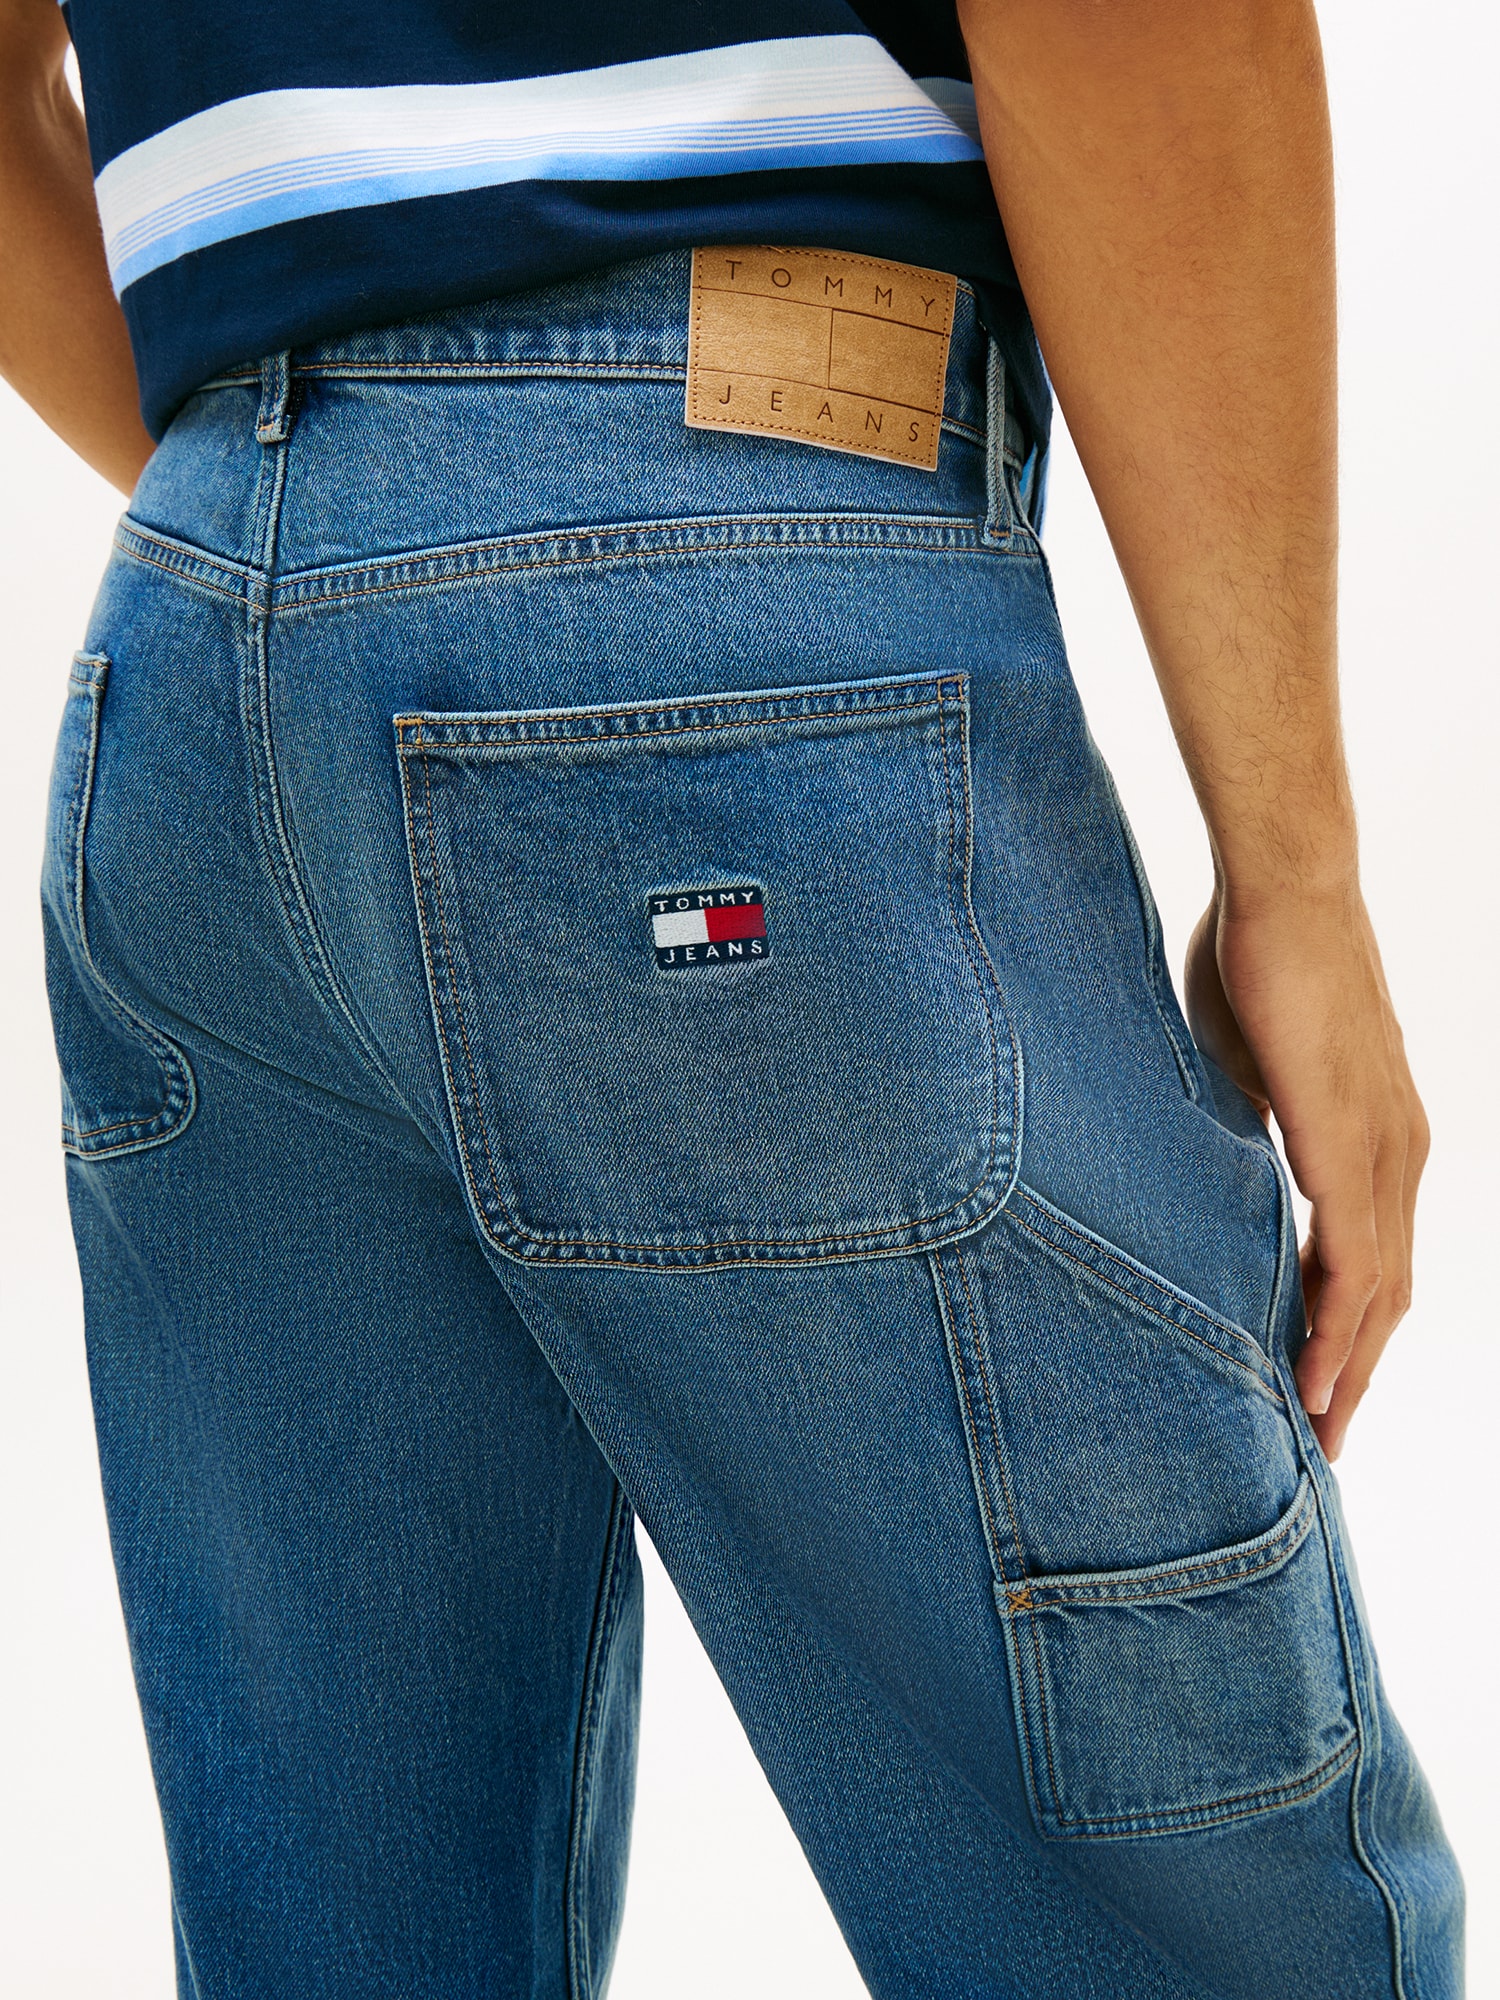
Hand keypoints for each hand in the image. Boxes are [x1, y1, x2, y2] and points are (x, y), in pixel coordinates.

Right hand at [1184, 884, 1427, 1458]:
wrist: (1284, 895)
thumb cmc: (1257, 966)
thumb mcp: (1244, 1073)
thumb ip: (1247, 1133)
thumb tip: (1216, 1170)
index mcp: (1377, 1138)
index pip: (1372, 1260)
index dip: (1347, 1331)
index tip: (1313, 1387)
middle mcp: (1400, 1154)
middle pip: (1391, 1295)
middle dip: (1358, 1374)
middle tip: (1323, 1441)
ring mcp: (1385, 1150)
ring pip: (1380, 1291)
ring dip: (1350, 1369)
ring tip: (1317, 1430)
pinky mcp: (1351, 1144)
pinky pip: (1355, 1260)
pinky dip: (1338, 1325)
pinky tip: (1317, 1373)